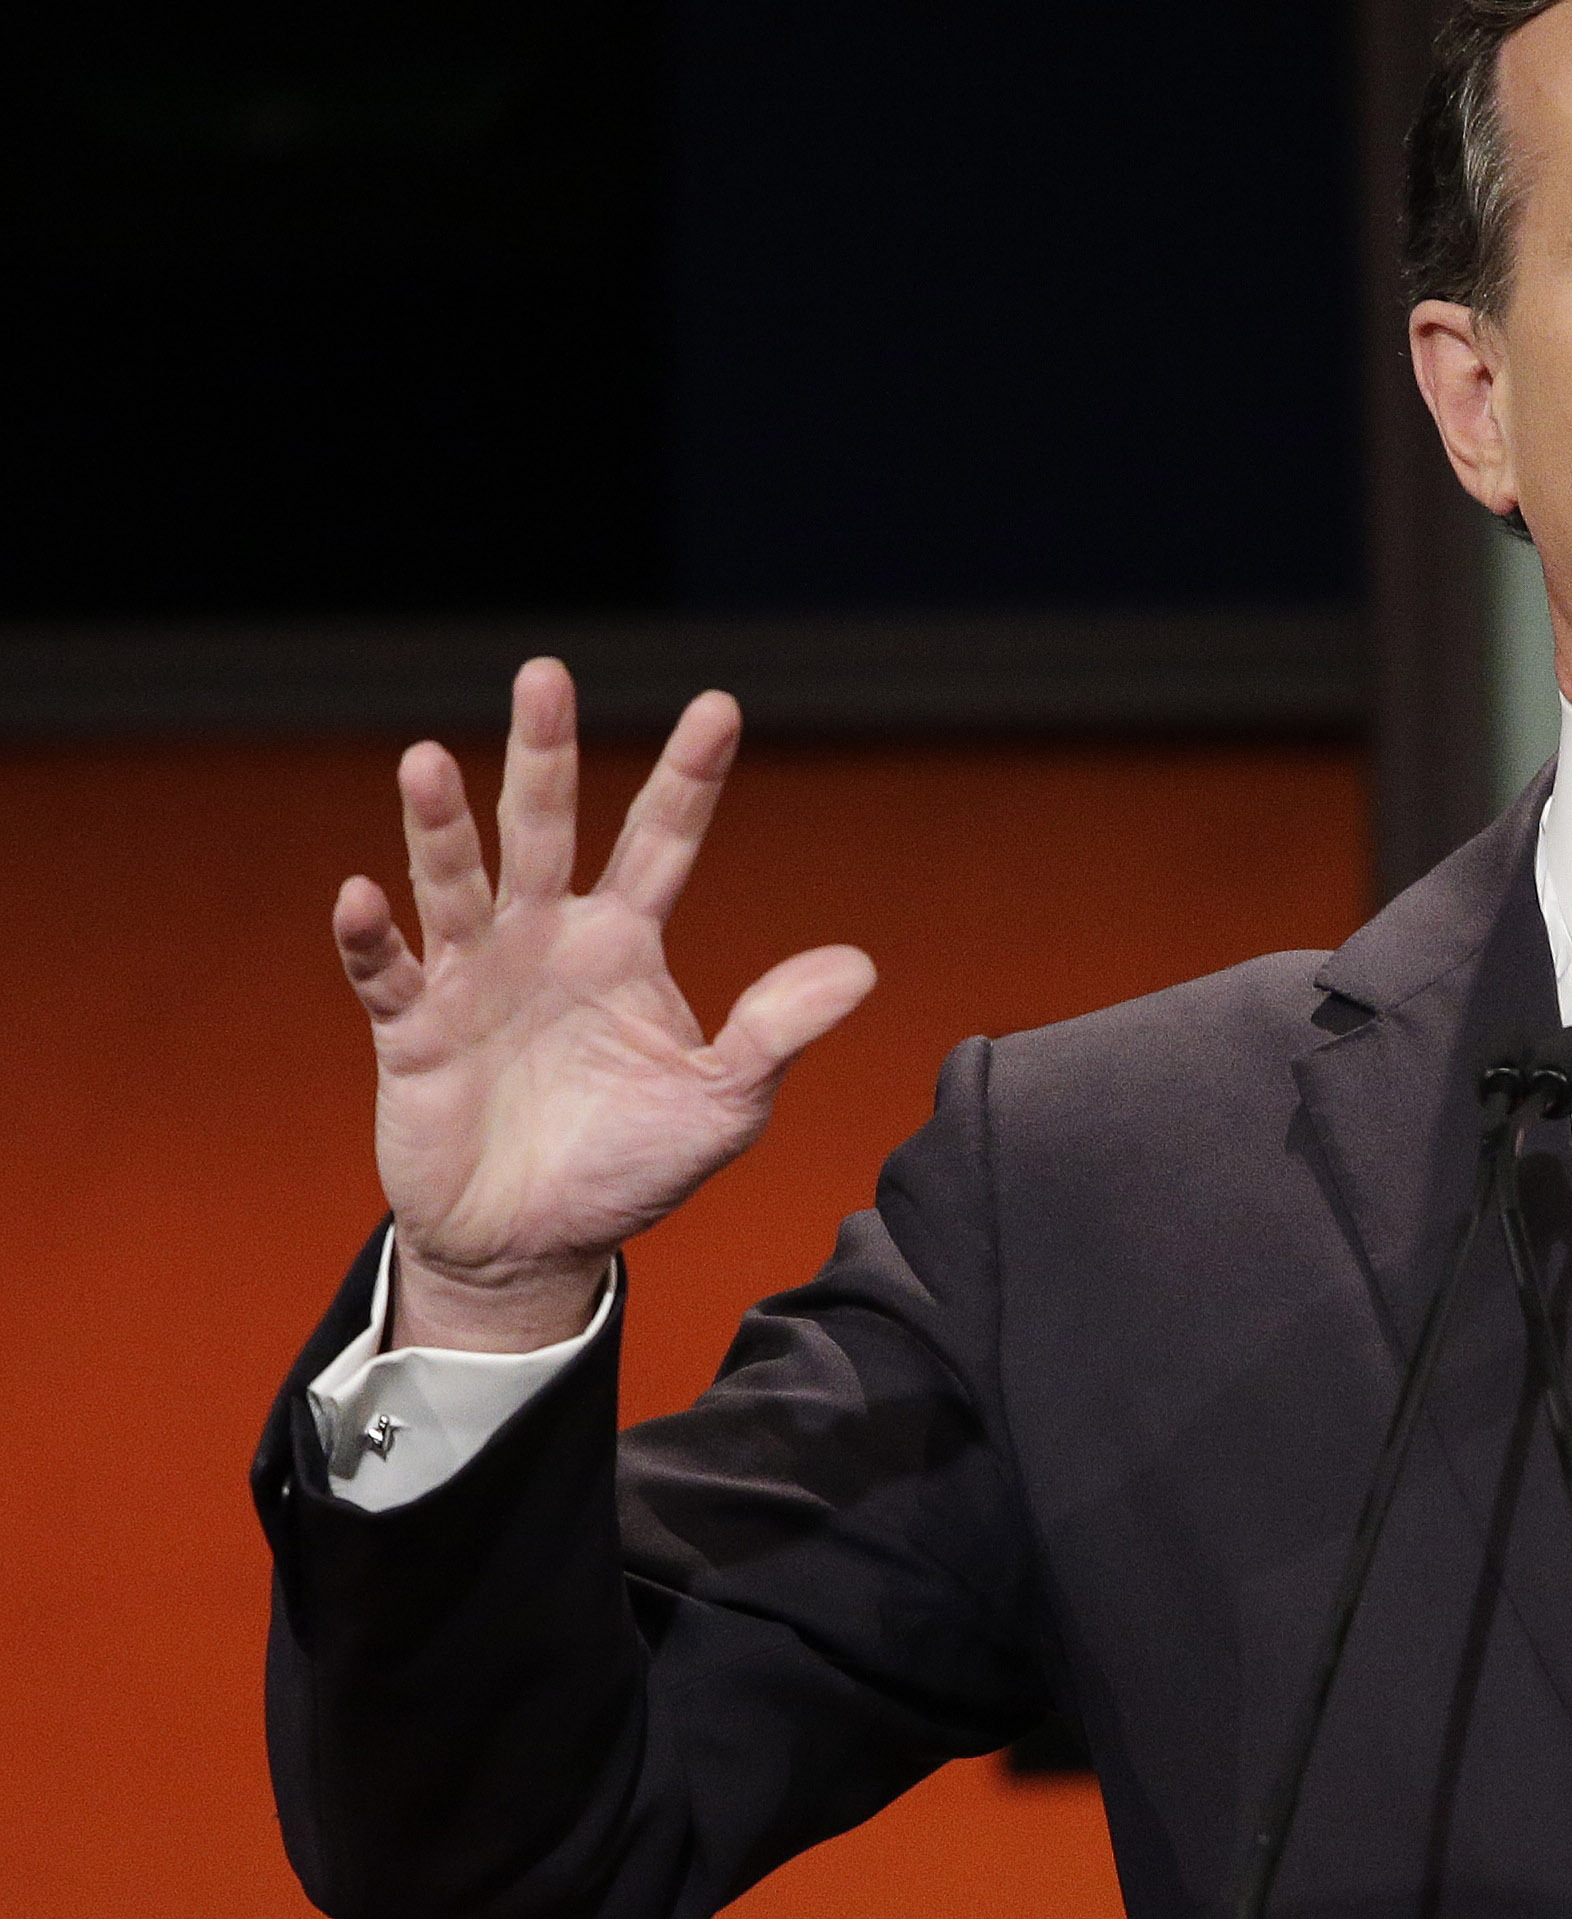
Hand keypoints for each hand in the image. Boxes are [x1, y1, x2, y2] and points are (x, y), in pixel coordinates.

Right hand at [332, 659, 875, 1350]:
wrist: (538, 1246)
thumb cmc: (631, 1165)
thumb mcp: (725, 1103)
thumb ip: (778, 1030)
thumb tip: (861, 965)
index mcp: (625, 944)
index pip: (663, 841)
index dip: (689, 777)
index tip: (721, 705)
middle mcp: (545, 940)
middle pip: (544, 828)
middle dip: (545, 753)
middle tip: (547, 673)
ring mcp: (473, 979)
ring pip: (456, 882)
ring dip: (439, 824)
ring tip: (427, 759)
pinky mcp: (413, 1035)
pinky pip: (387, 975)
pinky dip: (373, 938)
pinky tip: (364, 894)